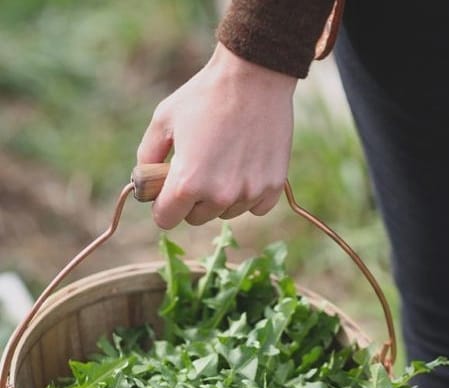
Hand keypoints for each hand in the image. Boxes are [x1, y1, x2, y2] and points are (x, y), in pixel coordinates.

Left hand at [137, 43, 296, 228]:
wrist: (254, 77)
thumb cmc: (205, 96)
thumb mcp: (163, 120)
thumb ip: (147, 156)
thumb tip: (144, 183)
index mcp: (187, 183)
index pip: (166, 219)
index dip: (163, 205)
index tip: (168, 191)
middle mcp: (219, 196)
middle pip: (197, 217)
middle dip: (193, 199)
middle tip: (199, 166)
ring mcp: (249, 193)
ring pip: (226, 212)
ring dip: (222, 195)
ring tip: (226, 158)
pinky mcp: (272, 188)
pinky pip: (255, 207)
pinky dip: (249, 193)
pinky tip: (247, 165)